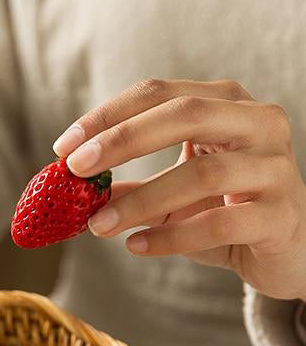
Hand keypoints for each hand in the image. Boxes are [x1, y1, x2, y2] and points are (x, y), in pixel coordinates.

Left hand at [52, 78, 305, 299]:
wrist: (287, 251)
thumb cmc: (223, 210)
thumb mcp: (169, 194)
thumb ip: (125, 187)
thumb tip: (66, 190)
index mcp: (225, 104)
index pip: (158, 93)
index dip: (107, 116)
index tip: (63, 148)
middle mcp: (257, 123)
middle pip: (184, 114)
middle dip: (122, 140)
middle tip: (76, 170)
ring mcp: (274, 167)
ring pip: (201, 173)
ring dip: (140, 200)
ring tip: (98, 225)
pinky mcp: (281, 214)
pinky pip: (219, 223)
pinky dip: (171, 237)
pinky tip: (136, 246)